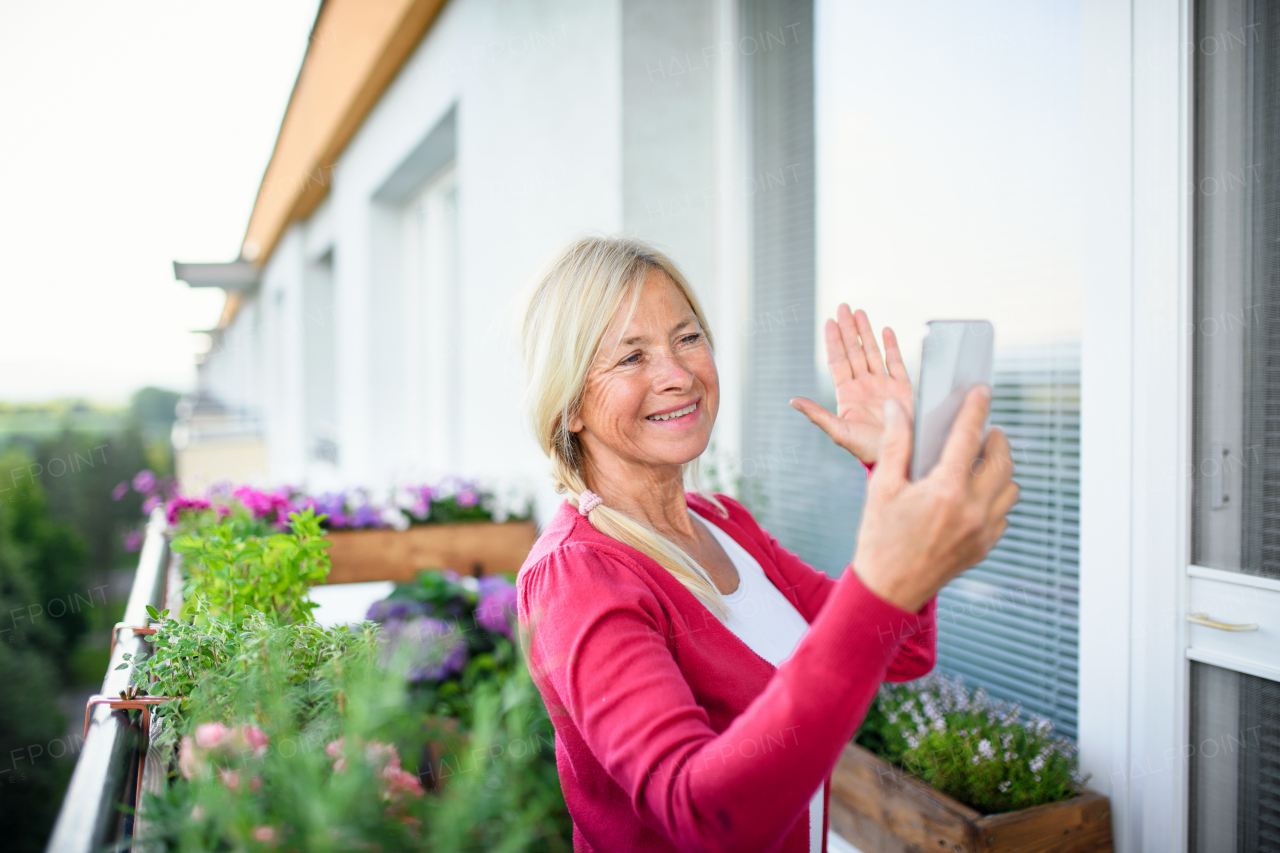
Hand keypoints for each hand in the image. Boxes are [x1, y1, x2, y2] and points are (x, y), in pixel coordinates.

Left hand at [790, 305, 913, 464]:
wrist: (896, 456)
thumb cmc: (865, 448)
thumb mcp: (838, 432)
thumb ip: (817, 414)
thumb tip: (792, 401)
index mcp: (848, 394)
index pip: (839, 361)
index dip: (834, 341)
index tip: (829, 322)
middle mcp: (864, 385)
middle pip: (854, 351)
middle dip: (848, 329)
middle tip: (843, 307)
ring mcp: (883, 385)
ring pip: (873, 352)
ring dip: (866, 332)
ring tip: (860, 312)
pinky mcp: (902, 389)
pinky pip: (896, 363)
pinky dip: (892, 346)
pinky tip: (886, 330)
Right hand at [851, 386, 1018, 612]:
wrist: (888, 590)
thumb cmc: (879, 538)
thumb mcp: (881, 488)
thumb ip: (895, 444)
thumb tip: (900, 410)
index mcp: (944, 491)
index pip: (968, 437)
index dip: (976, 409)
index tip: (981, 391)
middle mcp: (971, 510)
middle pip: (1002, 460)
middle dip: (996, 438)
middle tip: (984, 431)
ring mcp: (983, 531)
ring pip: (1010, 487)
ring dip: (999, 470)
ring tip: (978, 464)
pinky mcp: (985, 546)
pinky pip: (1004, 513)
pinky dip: (995, 498)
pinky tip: (973, 495)